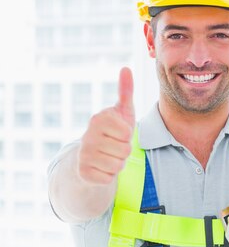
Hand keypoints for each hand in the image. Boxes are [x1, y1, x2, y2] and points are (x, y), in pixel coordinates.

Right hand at [78, 67, 134, 184]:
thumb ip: (125, 92)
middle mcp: (88, 135)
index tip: (118, 134)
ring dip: (118, 164)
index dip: (128, 136)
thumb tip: (126, 68)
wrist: (91, 158)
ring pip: (118, 165)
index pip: (127, 133)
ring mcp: (83, 154)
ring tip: (108, 157)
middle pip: (125, 150)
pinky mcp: (83, 172)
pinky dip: (109, 176)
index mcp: (99, 119)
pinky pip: (109, 178)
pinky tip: (101, 168)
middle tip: (113, 148)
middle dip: (124, 152)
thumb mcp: (121, 113)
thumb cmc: (112, 133)